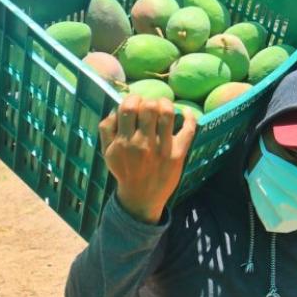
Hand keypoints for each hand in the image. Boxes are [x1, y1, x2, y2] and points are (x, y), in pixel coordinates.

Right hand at [98, 95, 196, 223]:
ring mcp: (162, 149)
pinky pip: (188, 130)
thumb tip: (116, 108)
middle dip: (149, 101)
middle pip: (149, 107)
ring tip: (164, 106)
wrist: (141, 197)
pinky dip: (190, 117)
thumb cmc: (125, 170)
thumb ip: (106, 129)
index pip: (128, 107)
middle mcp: (142, 144)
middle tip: (150, 106)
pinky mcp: (178, 154)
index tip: (136, 102)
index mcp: (123, 142)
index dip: (133, 99)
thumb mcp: (107, 152)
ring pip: (167, 114)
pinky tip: (186, 113)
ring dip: (166, 104)